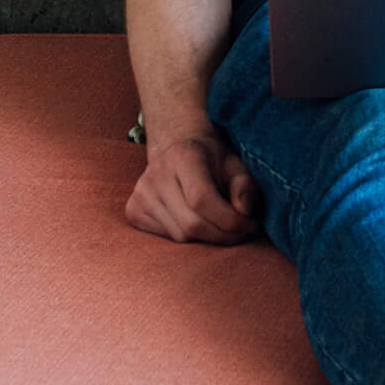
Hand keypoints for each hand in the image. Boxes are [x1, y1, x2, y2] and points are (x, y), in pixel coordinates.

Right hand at [125, 123, 260, 244]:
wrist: (175, 146)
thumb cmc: (210, 156)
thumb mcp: (234, 163)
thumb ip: (244, 185)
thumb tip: (245, 213)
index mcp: (183, 157)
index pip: (202, 199)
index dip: (230, 219)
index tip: (251, 225)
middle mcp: (156, 176)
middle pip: (191, 224)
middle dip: (224, 235)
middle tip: (244, 233)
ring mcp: (140, 195)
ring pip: (180, 235)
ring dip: (208, 238)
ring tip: (224, 226)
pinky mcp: (133, 211)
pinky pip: (166, 237)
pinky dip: (189, 237)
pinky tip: (200, 222)